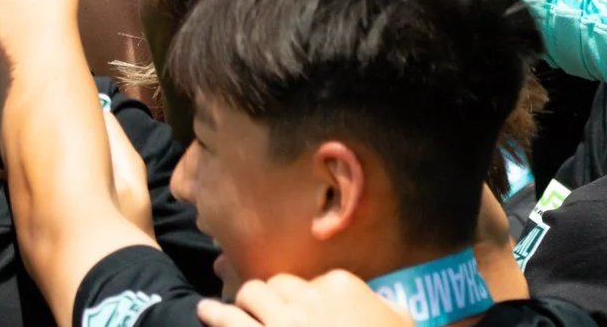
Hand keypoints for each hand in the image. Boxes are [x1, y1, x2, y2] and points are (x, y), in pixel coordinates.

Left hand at [195, 274, 406, 326]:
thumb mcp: (402, 324)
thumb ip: (389, 311)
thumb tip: (385, 306)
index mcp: (342, 286)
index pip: (311, 282)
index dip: (302, 300)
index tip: (302, 314)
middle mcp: (310, 297)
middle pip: (277, 285)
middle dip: (269, 298)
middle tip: (265, 314)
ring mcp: (283, 322)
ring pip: (251, 294)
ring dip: (241, 303)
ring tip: (224, 308)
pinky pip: (230, 322)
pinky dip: (215, 315)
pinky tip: (204, 312)